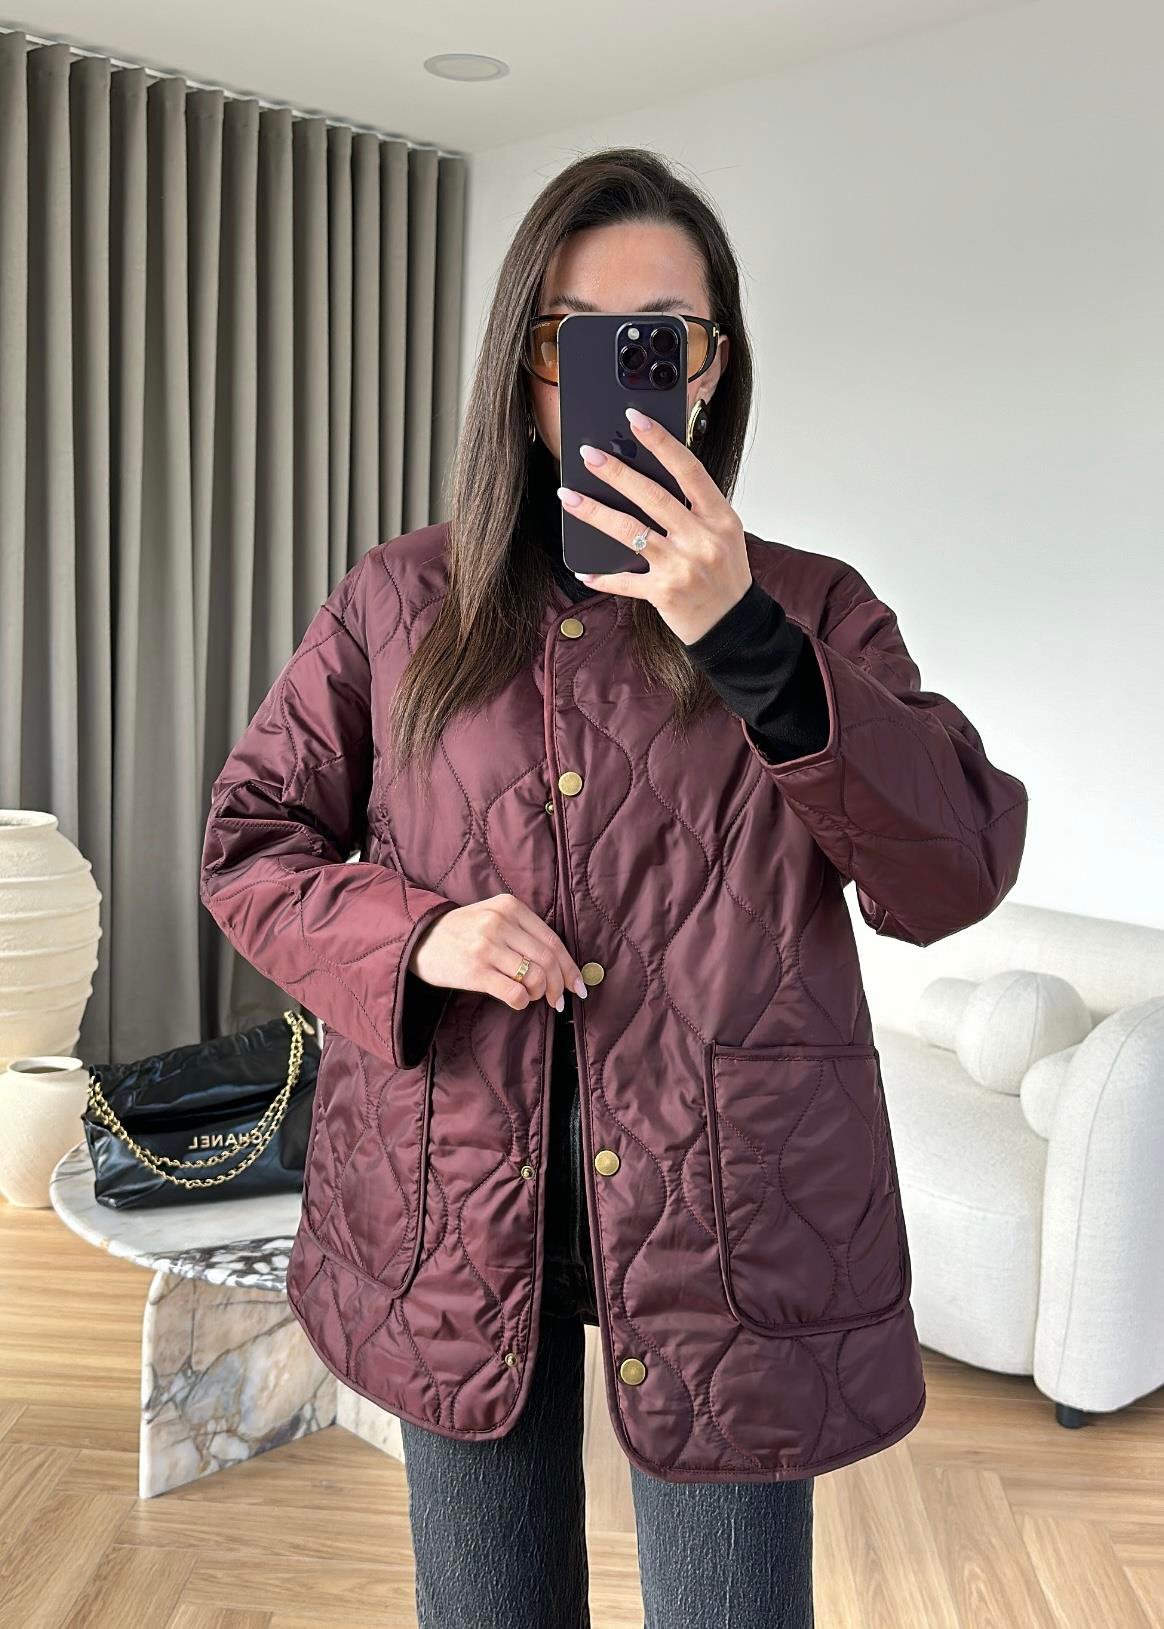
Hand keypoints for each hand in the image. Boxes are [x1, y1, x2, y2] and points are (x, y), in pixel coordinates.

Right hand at [409, 892, 588, 1012]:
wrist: (420, 939)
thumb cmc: (463, 931)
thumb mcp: (493, 915)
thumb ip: (524, 930)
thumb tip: (562, 964)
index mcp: (509, 907)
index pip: (552, 940)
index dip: (570, 966)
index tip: (578, 985)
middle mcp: (499, 923)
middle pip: (547, 960)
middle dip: (559, 984)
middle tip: (559, 999)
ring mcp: (486, 947)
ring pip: (534, 976)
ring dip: (540, 993)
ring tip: (533, 997)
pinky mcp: (475, 971)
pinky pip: (514, 992)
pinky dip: (522, 1001)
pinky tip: (518, 1001)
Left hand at [557, 406, 753, 644]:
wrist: (732, 624)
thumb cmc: (725, 573)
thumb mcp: (723, 533)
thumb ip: (695, 506)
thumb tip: (651, 474)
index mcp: (720, 518)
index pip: (688, 470)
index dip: (661, 442)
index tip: (636, 418)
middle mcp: (702, 540)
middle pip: (653, 497)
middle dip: (617, 472)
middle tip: (589, 454)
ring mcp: (682, 567)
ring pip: (631, 533)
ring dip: (595, 513)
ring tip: (568, 496)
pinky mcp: (663, 593)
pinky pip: (625, 580)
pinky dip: (602, 575)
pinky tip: (582, 568)